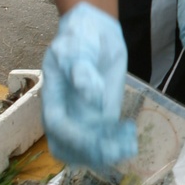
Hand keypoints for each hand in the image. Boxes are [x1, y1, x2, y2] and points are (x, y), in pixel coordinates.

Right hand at [41, 3, 136, 171]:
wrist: (94, 31)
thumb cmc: (80, 36)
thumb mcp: (78, 46)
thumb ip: (82, 71)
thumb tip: (89, 97)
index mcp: (53, 97)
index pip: (59, 127)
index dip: (77, 138)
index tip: (100, 140)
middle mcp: (66, 112)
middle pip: (70, 147)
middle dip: (93, 154)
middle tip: (118, 148)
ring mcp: (83, 117)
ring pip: (88, 149)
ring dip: (108, 153)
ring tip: (129, 144)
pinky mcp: (101, 115)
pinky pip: (105, 138)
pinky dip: (117, 143)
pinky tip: (131, 132)